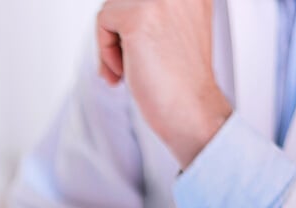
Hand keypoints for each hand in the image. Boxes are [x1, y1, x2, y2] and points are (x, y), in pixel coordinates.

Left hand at [96, 0, 231, 166]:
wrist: (191, 109)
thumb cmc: (181, 81)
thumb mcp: (172, 31)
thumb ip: (152, 13)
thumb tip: (119, 11)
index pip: (138, 0)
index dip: (130, 24)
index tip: (134, 47)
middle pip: (124, 0)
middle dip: (119, 31)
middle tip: (127, 61)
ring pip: (113, 6)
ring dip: (111, 42)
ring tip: (127, 68)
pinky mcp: (139, 15)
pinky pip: (103, 21)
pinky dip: (106, 50)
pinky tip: (125, 71)